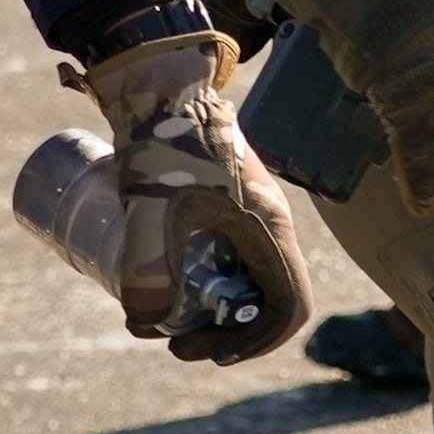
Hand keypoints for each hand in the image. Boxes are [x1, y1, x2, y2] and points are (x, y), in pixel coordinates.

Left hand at [77, 29, 312, 364]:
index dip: (257, 343)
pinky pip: (223, 255)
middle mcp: (266, 224)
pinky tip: (156, 279)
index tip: (210, 354)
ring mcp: (245, 211)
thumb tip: (143, 322)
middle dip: (222, 333)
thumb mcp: (152, 208)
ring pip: (241, 279)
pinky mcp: (220, 200)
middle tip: (171, 342)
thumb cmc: (164, 138)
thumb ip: (145, 268)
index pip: (289, 308)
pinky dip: (198, 279)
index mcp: (269, 229)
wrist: (157, 79)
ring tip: (156, 317)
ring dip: (208, 310)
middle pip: (264, 300)